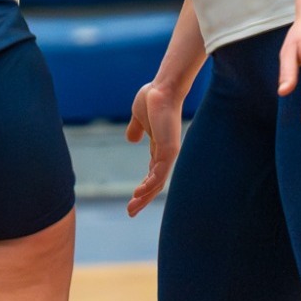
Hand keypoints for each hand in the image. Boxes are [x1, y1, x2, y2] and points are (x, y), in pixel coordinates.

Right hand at [125, 78, 183, 215]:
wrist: (162, 89)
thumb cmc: (152, 99)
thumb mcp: (138, 117)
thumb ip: (136, 129)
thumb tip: (131, 139)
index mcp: (158, 148)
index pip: (151, 174)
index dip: (142, 188)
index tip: (132, 199)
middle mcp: (166, 154)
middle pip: (154, 183)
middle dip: (142, 199)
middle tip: (130, 212)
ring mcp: (169, 153)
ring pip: (157, 182)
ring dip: (144, 196)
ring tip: (132, 207)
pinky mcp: (169, 150)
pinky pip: (159, 173)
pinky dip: (150, 185)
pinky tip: (139, 192)